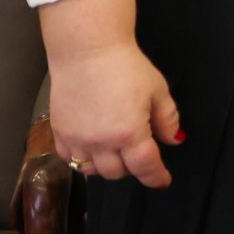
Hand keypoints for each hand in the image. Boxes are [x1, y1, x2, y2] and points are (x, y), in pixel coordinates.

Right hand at [40, 0, 180, 187]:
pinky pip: (71, 159)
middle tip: (140, 152)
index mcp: (129, 133)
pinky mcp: (60, 133)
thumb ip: (167, 119)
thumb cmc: (126, 66)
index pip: (145, 167)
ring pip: (93, 171)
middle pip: (119, 173)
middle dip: (133, 167)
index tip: (163, 181)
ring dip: (108, 165)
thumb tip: (174, 140)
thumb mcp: (157, 90)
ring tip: (118, 149)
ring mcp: (77, 139)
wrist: (87, 51)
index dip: (157, 177)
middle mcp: (101, 142)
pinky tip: (94, 146)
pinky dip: (84, 159)